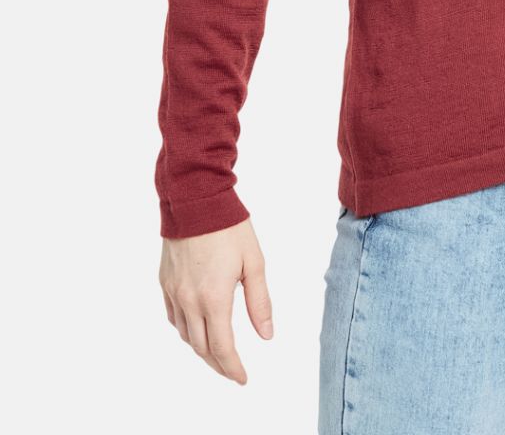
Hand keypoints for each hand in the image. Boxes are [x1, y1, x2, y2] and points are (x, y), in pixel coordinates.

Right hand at [158, 216, 272, 383]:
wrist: (195, 199)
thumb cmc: (229, 227)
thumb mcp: (254, 262)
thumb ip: (259, 302)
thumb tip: (266, 334)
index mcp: (214, 298)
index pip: (222, 348)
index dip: (232, 368)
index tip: (242, 378)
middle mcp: (190, 301)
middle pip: (201, 348)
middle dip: (218, 364)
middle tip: (233, 371)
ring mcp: (174, 292)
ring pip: (185, 335)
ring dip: (201, 349)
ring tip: (217, 353)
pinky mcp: (165, 281)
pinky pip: (172, 316)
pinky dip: (185, 329)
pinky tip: (195, 328)